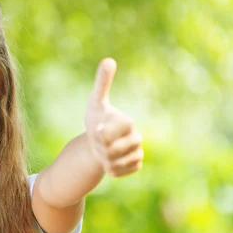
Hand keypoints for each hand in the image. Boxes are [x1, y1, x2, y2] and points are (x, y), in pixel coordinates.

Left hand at [84, 58, 143, 176]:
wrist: (97, 142)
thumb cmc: (97, 119)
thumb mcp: (95, 102)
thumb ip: (102, 83)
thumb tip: (109, 60)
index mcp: (127, 122)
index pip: (114, 131)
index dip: (103, 133)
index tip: (97, 130)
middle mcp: (136, 137)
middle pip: (112, 150)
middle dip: (100, 147)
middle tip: (98, 140)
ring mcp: (137, 153)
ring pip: (114, 163)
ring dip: (103, 158)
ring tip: (103, 149)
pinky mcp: (135, 166)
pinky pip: (117, 172)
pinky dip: (109, 169)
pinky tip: (109, 160)